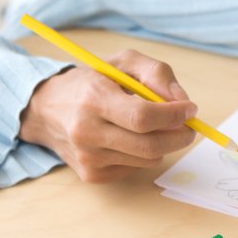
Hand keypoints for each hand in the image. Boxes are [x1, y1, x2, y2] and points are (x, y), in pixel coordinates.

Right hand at [19, 50, 198, 182]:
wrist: (46, 109)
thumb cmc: (91, 81)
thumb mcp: (122, 63)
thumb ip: (156, 73)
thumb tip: (183, 101)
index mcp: (94, 98)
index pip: (143, 117)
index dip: (173, 116)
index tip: (190, 110)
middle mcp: (87, 131)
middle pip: (149, 146)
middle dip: (179, 137)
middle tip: (189, 127)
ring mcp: (88, 158)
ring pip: (147, 160)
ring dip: (162, 144)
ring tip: (153, 127)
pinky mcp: (91, 175)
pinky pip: (134, 168)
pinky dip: (142, 155)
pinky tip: (128, 138)